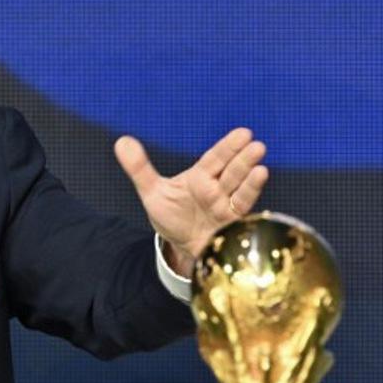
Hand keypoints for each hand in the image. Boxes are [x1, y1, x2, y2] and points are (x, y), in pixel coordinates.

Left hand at [114, 128, 268, 273]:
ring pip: (240, 189)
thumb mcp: (153, 193)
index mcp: (200, 178)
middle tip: (255, 144)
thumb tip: (121, 142)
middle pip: (232, 171)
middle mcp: (217, 189)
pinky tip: (259, 184)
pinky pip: (241, 211)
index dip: (228, 147)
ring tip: (260, 164)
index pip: (216, 159)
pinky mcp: (232, 225)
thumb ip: (139, 168)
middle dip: (243, 159)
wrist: (182, 249)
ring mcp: (226, 207)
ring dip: (250, 178)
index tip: (243, 133)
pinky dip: (249, 198)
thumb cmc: (173, 217)